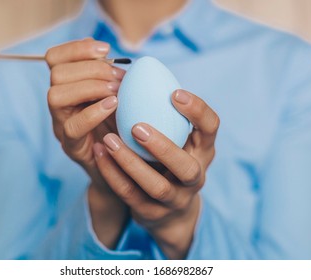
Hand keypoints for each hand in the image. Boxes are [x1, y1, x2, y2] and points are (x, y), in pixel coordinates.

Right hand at [45, 38, 127, 247]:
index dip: (77, 48)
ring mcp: (62, 127)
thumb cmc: (124, 129)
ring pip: (55, 96)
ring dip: (89, 87)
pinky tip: (114, 106)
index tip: (106, 50)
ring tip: (116, 93)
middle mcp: (60, 105)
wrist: (125, 173)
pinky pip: (73, 127)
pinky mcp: (73, 147)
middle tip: (118, 78)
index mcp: (69, 88)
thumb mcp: (121, 98)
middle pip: (56, 73)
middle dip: (90, 68)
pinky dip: (93, 112)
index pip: (55, 57)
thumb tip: (121, 59)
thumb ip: (115, 78)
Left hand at [93, 89, 219, 258]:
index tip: (175, 92)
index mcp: (203, 150)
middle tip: (137, 126)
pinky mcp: (151, 214)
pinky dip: (113, 174)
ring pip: (156, 186)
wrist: (169, 212)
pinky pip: (130, 195)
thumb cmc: (169, 159)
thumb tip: (137, 70)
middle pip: (186, 167)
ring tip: (107, 140)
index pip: (211, 129)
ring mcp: (174, 199)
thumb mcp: (177, 137)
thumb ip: (164, 113)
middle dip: (163, 147)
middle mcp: (194, 177)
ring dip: (130, 163)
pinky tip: (99, 153)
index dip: (197, 111)